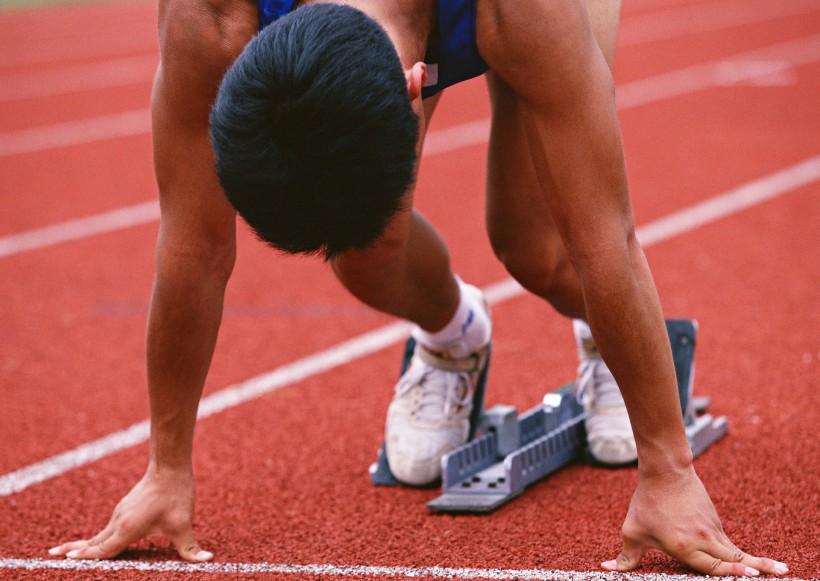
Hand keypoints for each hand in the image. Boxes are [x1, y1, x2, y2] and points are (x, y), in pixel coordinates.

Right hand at [48, 466, 211, 561]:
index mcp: (128, 528)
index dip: (87, 557)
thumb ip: (191, 548)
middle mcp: (119, 520)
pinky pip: (107, 526)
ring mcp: (121, 512)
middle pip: (94, 541)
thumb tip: (207, 560)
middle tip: (52, 556)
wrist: (170, 466)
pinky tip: (95, 540)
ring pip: (99, 533)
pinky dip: (96, 536)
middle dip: (74, 550)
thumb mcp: (184, 524)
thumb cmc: (176, 495)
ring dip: (83, 543)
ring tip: (65, 551)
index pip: (103, 549)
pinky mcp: (125, 507)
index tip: (67, 561)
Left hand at [603, 464, 787, 576]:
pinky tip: (755, 563)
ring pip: (736, 551)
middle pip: (732, 560)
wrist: (665, 471)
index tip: (750, 575)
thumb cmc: (646, 502)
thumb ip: (625, 556)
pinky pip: (729, 543)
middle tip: (778, 574)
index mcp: (683, 545)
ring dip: (758, 562)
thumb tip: (606, 568)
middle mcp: (702, 538)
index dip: (731, 573)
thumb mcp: (632, 530)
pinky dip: (741, 554)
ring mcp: (711, 529)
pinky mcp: (715, 522)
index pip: (712, 567)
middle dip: (754, 569)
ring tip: (781, 570)